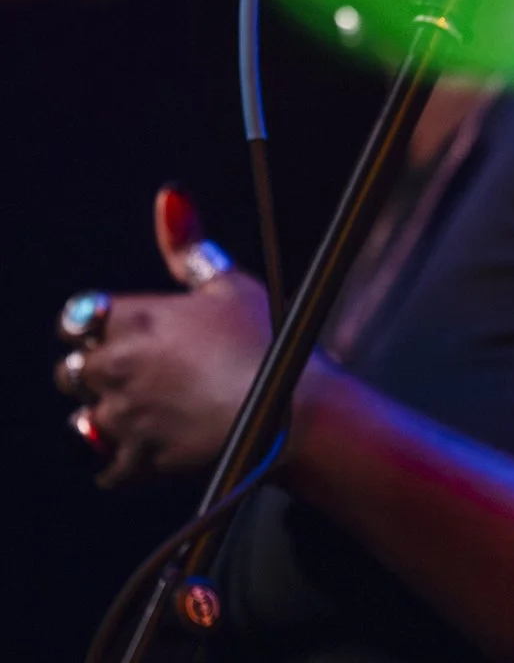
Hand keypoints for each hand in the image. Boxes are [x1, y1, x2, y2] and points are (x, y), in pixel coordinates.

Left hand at [60, 187, 272, 486]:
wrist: (293, 413)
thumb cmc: (268, 340)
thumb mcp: (229, 284)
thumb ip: (188, 244)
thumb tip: (170, 195)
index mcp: (130, 317)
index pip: (75, 320)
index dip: (96, 330)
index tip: (126, 337)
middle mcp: (115, 365)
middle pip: (71, 373)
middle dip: (99, 375)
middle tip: (144, 378)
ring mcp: (123, 416)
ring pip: (83, 421)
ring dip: (107, 419)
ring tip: (150, 416)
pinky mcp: (136, 460)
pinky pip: (104, 467)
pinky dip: (122, 463)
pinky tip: (152, 451)